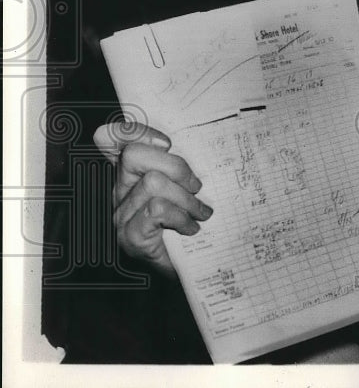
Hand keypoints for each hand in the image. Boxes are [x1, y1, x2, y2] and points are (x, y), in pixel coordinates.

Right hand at [94, 121, 212, 277]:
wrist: (192, 269)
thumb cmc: (190, 224)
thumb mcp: (190, 188)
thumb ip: (184, 165)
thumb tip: (197, 142)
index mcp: (133, 174)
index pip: (114, 139)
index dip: (132, 131)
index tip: (166, 142)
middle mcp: (120, 190)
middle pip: (135, 155)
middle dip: (175, 166)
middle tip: (196, 186)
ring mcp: (121, 214)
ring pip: (152, 183)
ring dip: (187, 198)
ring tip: (201, 213)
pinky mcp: (130, 236)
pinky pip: (157, 210)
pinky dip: (181, 217)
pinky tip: (191, 228)